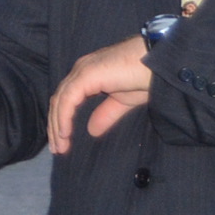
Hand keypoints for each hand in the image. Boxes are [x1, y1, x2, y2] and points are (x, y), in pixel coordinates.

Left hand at [48, 35, 154, 152]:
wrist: (159, 64)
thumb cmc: (145, 77)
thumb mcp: (123, 101)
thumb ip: (106, 114)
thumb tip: (91, 130)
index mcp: (88, 76)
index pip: (66, 99)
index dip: (61, 120)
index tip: (61, 142)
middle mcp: (80, 71)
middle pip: (59, 101)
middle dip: (55, 126)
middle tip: (57, 149)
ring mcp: (82, 71)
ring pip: (60, 101)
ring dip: (57, 125)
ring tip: (60, 147)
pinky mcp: (86, 75)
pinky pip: (68, 99)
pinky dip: (63, 117)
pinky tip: (65, 134)